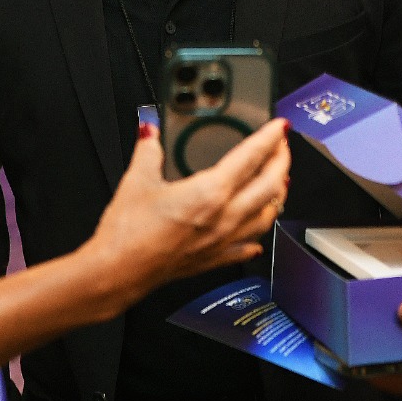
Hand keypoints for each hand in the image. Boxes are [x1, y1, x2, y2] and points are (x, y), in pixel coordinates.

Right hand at [84, 120, 289, 299]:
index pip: (251, 158)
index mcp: (209, 192)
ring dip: (277, 197)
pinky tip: (256, 236)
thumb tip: (151, 132)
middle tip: (283, 148)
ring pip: (266, 217)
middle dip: (281, 163)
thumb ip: (149, 150)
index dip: (269, 139)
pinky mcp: (213, 259)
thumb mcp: (137, 180)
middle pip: (269, 186)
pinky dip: (256, 236)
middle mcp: (224, 217)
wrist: (118, 272)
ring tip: (279, 184)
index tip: (280, 128)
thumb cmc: (128, 233)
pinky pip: (246, 247)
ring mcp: (222, 241)